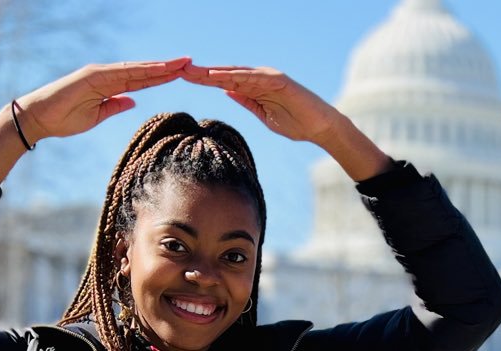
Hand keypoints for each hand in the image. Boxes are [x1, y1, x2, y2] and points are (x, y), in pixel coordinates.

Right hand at [16, 58, 190, 142]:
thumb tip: (132, 100)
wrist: (39, 119)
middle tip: (190, 63)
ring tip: (181, 64)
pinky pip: (122, 73)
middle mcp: (107, 76)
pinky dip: (141, 70)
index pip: (141, 81)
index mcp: (109, 86)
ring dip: (159, 67)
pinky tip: (158, 69)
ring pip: (136, 69)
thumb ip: (114, 106)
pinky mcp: (93, 76)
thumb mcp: (96, 116)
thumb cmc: (64, 119)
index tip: (181, 75)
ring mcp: (100, 74)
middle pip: (143, 71)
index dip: (161, 77)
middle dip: (167, 68)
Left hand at [184, 65, 339, 143]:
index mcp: (254, 88)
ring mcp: (268, 78)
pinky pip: (251, 77)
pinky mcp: (278, 80)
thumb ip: (247, 102)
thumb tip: (228, 91)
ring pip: (235, 73)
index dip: (204, 81)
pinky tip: (216, 76)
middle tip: (180, 70)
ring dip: (213, 73)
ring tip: (192, 72)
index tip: (184, 80)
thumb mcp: (264, 115)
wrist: (320, 128)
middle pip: (225, 75)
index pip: (224, 83)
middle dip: (203, 74)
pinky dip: (234, 76)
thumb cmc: (296, 124)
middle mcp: (259, 79)